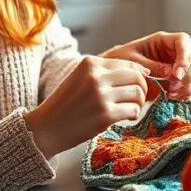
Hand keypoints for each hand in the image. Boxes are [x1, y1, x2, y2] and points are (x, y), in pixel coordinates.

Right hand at [23, 56, 148, 157]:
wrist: (46, 127)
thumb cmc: (66, 104)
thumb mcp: (81, 77)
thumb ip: (108, 72)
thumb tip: (145, 71)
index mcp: (90, 63)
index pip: (129, 63)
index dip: (139, 75)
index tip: (136, 86)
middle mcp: (96, 76)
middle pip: (137, 77)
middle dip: (141, 88)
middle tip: (134, 99)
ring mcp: (101, 96)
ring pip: (138, 93)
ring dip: (138, 103)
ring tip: (128, 108)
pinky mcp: (105, 115)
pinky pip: (133, 110)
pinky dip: (133, 114)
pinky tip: (124, 117)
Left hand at [100, 31, 190, 100]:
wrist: (115, 76)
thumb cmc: (120, 62)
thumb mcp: (131, 62)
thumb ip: (151, 66)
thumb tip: (171, 74)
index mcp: (163, 41)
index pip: (184, 41)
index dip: (185, 57)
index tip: (176, 75)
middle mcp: (175, 53)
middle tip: (174, 87)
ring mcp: (179, 67)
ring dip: (190, 86)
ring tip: (172, 95)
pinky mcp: (179, 82)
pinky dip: (186, 94)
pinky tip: (171, 98)